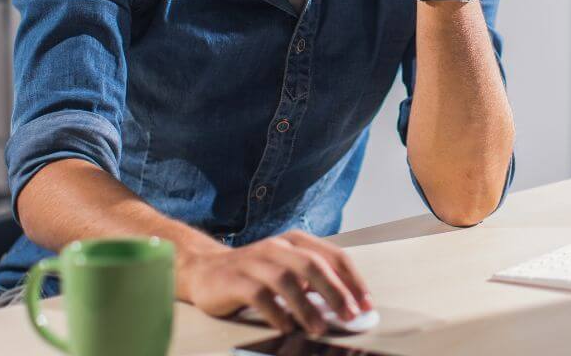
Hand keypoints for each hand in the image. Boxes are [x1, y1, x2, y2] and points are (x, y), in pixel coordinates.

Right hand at [179, 230, 372, 336]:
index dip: (353, 280)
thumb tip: (347, 305)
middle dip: (336, 292)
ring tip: (319, 328)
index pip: (333, 256)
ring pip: (288, 280)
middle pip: (313, 265)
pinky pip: (260, 296)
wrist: (204, 271)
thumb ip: (313, 282)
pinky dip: (276, 312)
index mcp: (295, 241)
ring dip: (307, 307)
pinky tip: (287, 327)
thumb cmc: (254, 274)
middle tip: (350, 315)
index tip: (366, 304)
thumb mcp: (287, 270)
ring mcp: (255, 262)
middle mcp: (277, 247)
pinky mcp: (236, 280)